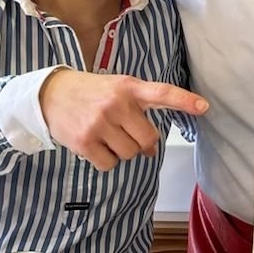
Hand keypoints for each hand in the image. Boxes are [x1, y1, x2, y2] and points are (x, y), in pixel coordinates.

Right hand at [40, 69, 208, 170]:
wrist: (50, 94)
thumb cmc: (93, 93)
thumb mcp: (119, 88)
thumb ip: (140, 110)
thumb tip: (152, 148)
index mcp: (129, 88)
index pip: (162, 93)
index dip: (184, 100)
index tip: (204, 107)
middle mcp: (116, 104)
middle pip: (148, 140)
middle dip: (141, 142)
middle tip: (126, 133)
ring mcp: (100, 124)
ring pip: (129, 154)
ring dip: (122, 151)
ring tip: (107, 135)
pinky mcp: (84, 142)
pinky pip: (109, 164)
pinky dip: (106, 160)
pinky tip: (95, 145)